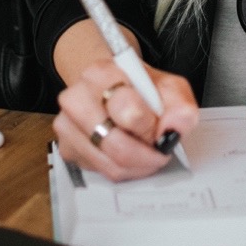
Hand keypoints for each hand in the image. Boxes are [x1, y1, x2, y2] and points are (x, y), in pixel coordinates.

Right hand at [54, 57, 199, 181]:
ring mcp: (67, 124)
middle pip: (115, 145)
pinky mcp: (67, 148)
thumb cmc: (138, 88)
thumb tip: (175, 126)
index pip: (127, 112)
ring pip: (109, 164)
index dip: (150, 126)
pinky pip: (101, 172)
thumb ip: (179, 104)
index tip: (158, 127)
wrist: (112, 88)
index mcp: (100, 74)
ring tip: (146, 151)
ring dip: (136, 165)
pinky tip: (129, 154)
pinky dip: (123, 170)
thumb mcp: (168, 87)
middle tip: (156, 146)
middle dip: (145, 153)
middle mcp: (76, 98)